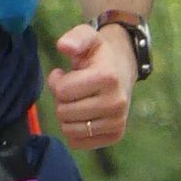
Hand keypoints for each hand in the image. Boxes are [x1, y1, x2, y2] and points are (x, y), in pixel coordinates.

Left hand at [49, 24, 134, 151]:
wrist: (123, 68)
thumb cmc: (99, 54)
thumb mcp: (87, 37)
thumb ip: (75, 38)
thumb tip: (63, 46)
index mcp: (108, 78)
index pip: (63, 91)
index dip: (57, 82)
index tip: (65, 74)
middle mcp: (116, 102)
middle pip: (64, 112)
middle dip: (62, 100)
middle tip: (73, 89)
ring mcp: (117, 121)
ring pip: (70, 130)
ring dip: (67, 116)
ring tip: (78, 101)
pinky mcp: (116, 135)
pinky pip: (79, 143)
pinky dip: (75, 131)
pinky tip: (83, 116)